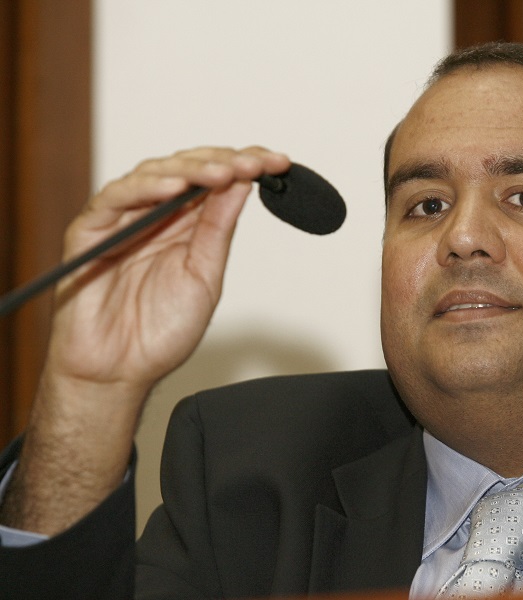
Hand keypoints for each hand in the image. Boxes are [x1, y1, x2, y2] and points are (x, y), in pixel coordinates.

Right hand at [0, 146, 290, 534]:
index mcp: (185, 225)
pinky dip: (146, 189)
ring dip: (192, 170)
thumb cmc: (159, 331)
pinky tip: (176, 188)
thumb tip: (242, 184)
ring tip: (224, 172)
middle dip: (225, 162)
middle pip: (188, 169)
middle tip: (256, 162)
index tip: (278, 164)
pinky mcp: (90, 231)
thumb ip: (218, 229)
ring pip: (154, 174)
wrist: (119, 372)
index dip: (245, 166)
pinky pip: (115, 198)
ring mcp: (122, 220)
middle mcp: (154, 215)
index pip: (216, 181)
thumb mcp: (205, 275)